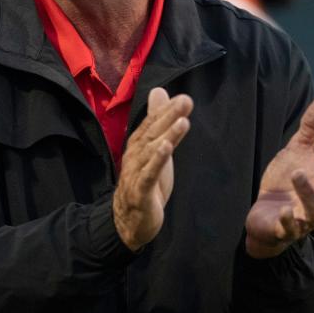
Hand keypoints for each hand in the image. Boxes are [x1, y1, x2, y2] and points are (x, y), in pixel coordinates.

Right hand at [112, 87, 191, 250]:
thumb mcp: (154, 149)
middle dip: (168, 116)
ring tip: (182, 121)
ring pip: (151, 151)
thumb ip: (157, 121)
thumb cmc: (144, 181)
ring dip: (167, 135)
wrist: (128, 221)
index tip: (183, 97)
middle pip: (152, 133)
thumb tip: (159, 91)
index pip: (152, 124)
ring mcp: (136, 173)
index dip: (166, 110)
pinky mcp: (141, 191)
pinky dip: (157, 160)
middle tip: (185, 101)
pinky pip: (148, 174)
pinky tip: (166, 148)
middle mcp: (134, 156)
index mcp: (138, 146)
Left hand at [245, 98, 313, 258]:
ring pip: (313, 215)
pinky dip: (289, 223)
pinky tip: (284, 211)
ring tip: (297, 175)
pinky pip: (289, 231)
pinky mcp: (282, 230)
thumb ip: (311, 130)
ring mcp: (302, 220)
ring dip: (308, 196)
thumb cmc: (286, 181)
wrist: (264, 211)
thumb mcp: (298, 151)